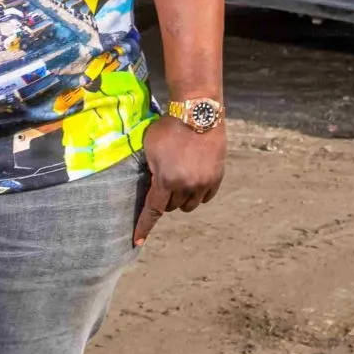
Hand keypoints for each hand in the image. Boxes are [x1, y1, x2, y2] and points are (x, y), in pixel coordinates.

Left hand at [134, 112, 224, 245]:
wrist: (197, 111)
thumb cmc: (168, 126)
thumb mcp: (150, 147)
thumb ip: (151, 169)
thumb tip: (151, 185)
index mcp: (166, 180)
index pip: (153, 211)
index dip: (144, 227)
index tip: (137, 242)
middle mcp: (186, 186)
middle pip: (172, 207)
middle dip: (165, 199)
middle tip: (164, 181)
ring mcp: (204, 182)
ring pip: (190, 205)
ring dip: (182, 198)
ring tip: (179, 179)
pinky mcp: (217, 177)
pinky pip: (206, 197)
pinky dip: (198, 193)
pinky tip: (194, 180)